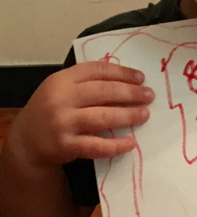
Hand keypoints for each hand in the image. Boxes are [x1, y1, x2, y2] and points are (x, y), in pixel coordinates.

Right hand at [9, 61, 152, 170]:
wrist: (26, 142)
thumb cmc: (51, 110)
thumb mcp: (61, 88)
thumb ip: (86, 81)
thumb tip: (127, 78)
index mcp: (62, 80)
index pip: (98, 70)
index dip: (123, 72)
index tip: (141, 78)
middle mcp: (61, 99)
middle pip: (104, 92)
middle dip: (131, 93)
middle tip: (149, 96)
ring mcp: (63, 123)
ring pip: (103, 117)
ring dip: (128, 115)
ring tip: (145, 115)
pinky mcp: (65, 146)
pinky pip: (96, 146)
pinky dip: (116, 145)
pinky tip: (131, 143)